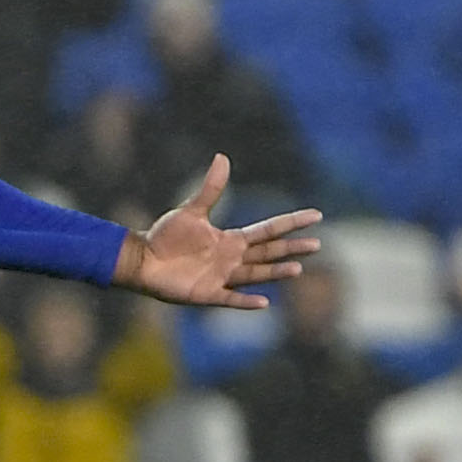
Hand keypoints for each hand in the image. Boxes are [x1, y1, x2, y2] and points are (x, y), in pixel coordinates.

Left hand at [114, 154, 321, 309]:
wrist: (144, 259)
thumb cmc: (166, 236)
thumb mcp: (192, 211)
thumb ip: (210, 188)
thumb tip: (223, 158)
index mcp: (231, 239)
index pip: (268, 230)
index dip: (291, 223)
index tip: (315, 216)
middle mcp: (232, 259)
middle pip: (269, 252)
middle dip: (292, 248)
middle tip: (318, 245)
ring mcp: (222, 278)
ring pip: (256, 274)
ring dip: (276, 272)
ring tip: (298, 268)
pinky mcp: (208, 294)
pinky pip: (231, 298)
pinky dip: (246, 301)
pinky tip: (265, 303)